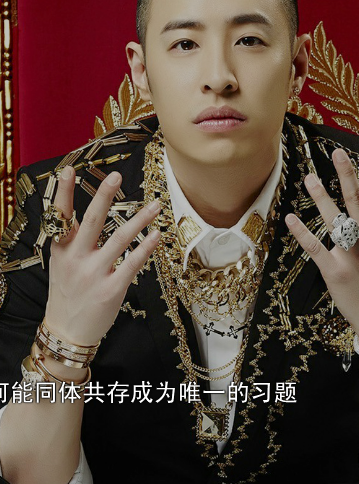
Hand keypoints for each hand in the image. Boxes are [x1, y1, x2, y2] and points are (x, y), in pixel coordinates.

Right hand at [44, 165, 160, 345]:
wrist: (67, 331)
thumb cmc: (68, 294)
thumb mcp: (61, 264)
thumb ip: (72, 241)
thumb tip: (92, 214)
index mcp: (61, 249)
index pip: (60, 216)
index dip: (64, 192)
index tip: (70, 169)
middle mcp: (76, 258)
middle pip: (91, 221)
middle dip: (103, 196)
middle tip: (116, 176)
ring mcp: (94, 274)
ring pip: (118, 239)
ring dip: (139, 220)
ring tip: (155, 205)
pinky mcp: (111, 289)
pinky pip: (132, 264)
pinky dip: (145, 248)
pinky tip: (156, 235)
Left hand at [285, 146, 358, 349]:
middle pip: (357, 200)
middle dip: (347, 174)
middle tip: (337, 153)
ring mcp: (352, 255)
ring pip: (336, 219)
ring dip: (321, 197)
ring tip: (310, 178)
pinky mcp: (335, 270)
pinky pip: (315, 247)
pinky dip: (302, 232)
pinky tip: (290, 218)